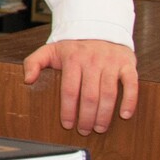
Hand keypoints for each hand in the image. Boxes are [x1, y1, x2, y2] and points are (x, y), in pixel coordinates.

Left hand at [22, 38, 138, 134]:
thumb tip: (27, 80)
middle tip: (84, 131)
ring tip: (100, 128)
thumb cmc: (73, 47)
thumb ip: (34, 63)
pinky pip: (131, 84)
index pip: (69, 90)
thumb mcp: (49, 50)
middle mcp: (92, 61)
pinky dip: (130, 101)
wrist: (99, 28)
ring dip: (104, 114)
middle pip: (89, 95)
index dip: (68, 110)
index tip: (68, 125)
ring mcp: (111, 63)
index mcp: (72, 59)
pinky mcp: (127, 64)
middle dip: (86, 117)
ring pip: (109, 93)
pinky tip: (124, 115)